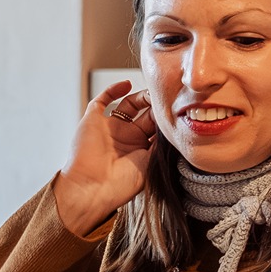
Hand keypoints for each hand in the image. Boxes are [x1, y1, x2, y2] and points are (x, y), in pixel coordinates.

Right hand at [52, 80, 158, 236]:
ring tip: (152, 93)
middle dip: (157, 106)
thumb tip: (173, 125)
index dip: (167, 119)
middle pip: (146, 114)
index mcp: (140, 150)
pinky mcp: (93, 120)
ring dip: (142, 97)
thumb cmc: (122, 183)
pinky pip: (103, 100)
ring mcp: (109, 128)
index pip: (157, 128)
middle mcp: (125, 138)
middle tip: (167, 99)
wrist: (93, 186)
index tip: (177, 110)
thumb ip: (163, 143)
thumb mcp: (152, 163)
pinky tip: (127, 84)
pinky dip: (114, 89)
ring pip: (128, 105)